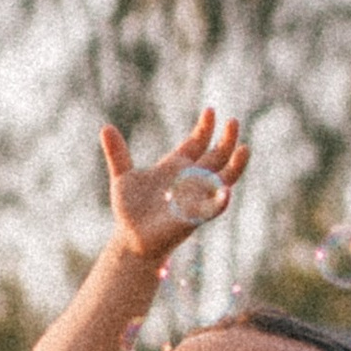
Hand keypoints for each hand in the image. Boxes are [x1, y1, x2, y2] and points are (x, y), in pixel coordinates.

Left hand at [104, 109, 249, 266]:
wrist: (131, 239)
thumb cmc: (130, 210)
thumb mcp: (123, 177)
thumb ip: (117, 153)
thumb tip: (105, 128)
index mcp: (176, 166)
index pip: (197, 142)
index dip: (205, 128)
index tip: (210, 111)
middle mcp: (191, 180)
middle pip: (217, 156)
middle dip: (226, 140)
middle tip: (233, 121)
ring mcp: (196, 198)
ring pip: (224, 179)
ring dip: (235, 165)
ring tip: (244, 149)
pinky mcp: (195, 217)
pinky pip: (213, 208)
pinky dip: (221, 200)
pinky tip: (226, 191)